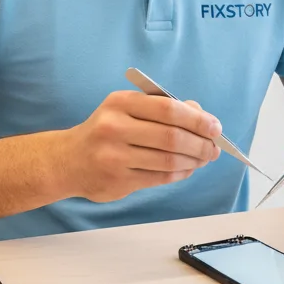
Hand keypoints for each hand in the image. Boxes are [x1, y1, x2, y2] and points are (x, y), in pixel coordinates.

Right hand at [64, 91, 220, 201]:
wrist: (68, 160)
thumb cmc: (106, 131)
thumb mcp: (127, 109)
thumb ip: (162, 109)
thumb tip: (203, 117)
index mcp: (120, 103)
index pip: (168, 109)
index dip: (197, 119)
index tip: (215, 127)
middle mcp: (114, 127)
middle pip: (171, 137)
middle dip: (200, 144)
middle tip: (214, 149)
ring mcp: (114, 156)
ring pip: (168, 160)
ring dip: (193, 161)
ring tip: (203, 159)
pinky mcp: (117, 180)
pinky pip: (159, 177)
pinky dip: (180, 173)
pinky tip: (187, 169)